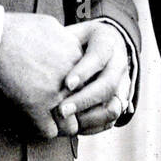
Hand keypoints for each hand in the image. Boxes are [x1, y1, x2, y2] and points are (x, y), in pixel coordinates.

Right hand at [0, 13, 87, 138]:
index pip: (88, 84)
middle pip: (81, 104)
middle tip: (58, 109)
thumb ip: (64, 37)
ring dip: (60, 123)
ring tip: (50, 120)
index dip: (76, 89)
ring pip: (70, 124)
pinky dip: (42, 128)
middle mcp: (71, 79)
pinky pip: (50, 131)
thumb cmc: (17, 29)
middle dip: (71, 108)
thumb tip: (66, 41)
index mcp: (77, 57)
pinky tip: (35, 121)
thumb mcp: (50, 26)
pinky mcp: (37, 109)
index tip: (65, 91)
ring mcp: (55, 95)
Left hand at [54, 20, 130, 135]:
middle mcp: (120, 63)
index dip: (84, 71)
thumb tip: (37, 48)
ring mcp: (123, 85)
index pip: (100, 56)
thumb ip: (59, 40)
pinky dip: (93, 126)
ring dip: (89, 117)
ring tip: (66, 122)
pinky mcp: (121, 102)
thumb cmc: (76, 40)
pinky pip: (111, 121)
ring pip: (114, 107)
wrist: (100, 47)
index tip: (66, 84)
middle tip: (61, 110)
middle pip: (108, 85)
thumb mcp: (70, 33)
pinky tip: (73, 127)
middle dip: (84, 100)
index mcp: (107, 41)